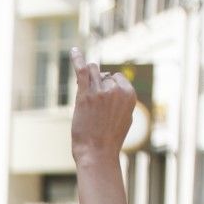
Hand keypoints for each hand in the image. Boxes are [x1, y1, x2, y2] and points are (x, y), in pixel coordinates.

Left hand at [70, 48, 136, 166]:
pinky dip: (77, 59)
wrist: (97, 152)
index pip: (117, 78)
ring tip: (85, 95)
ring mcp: (100, 91)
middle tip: (94, 107)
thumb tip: (118, 87)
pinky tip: (73, 51)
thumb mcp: (125, 118)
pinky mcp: (85, 95)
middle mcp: (116, 90)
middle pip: (104, 75)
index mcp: (130, 94)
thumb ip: (123, 101)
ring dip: (89, 78)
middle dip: (98, 85)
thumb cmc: (109, 139)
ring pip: (94, 70)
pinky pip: (82, 71)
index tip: (102, 101)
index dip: (108, 87)